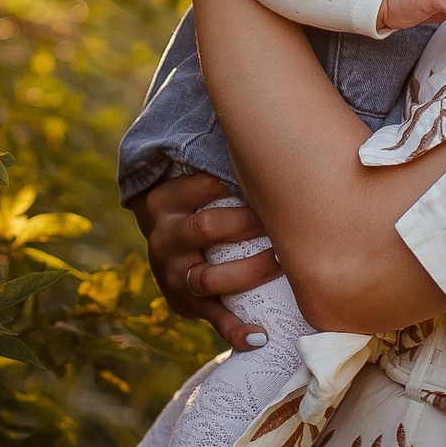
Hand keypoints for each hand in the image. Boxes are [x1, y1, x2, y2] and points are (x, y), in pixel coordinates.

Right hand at [130, 173, 281, 352]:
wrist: (167, 244)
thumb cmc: (202, 201)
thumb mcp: (197, 180)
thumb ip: (227, 160)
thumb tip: (281, 110)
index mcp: (165, 200)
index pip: (203, 184)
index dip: (239, 181)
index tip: (273, 178)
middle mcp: (164, 236)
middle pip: (207, 228)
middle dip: (247, 224)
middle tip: (282, 220)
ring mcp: (173, 273)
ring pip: (208, 277)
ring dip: (247, 272)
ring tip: (280, 263)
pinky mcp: (186, 304)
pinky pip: (212, 318)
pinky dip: (234, 330)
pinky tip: (259, 336)